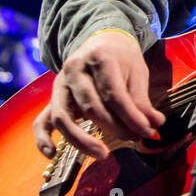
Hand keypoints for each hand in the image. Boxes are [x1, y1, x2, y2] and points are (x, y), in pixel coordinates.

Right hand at [33, 29, 166, 159]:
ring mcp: (59, 85)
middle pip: (90, 107)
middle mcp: (74, 71)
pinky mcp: (52, 99)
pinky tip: (52, 154)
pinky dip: (43, 138)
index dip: (131, 116)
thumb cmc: (121, 59)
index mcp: (99, 58)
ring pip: (63, 116)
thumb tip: (154, 126)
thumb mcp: (137, 72)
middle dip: (114, 128)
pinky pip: (41, 121)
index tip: (147, 131)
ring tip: (103, 153)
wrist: (101, 42)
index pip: (113, 94)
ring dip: (81, 140)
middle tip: (134, 138)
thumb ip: (142, 101)